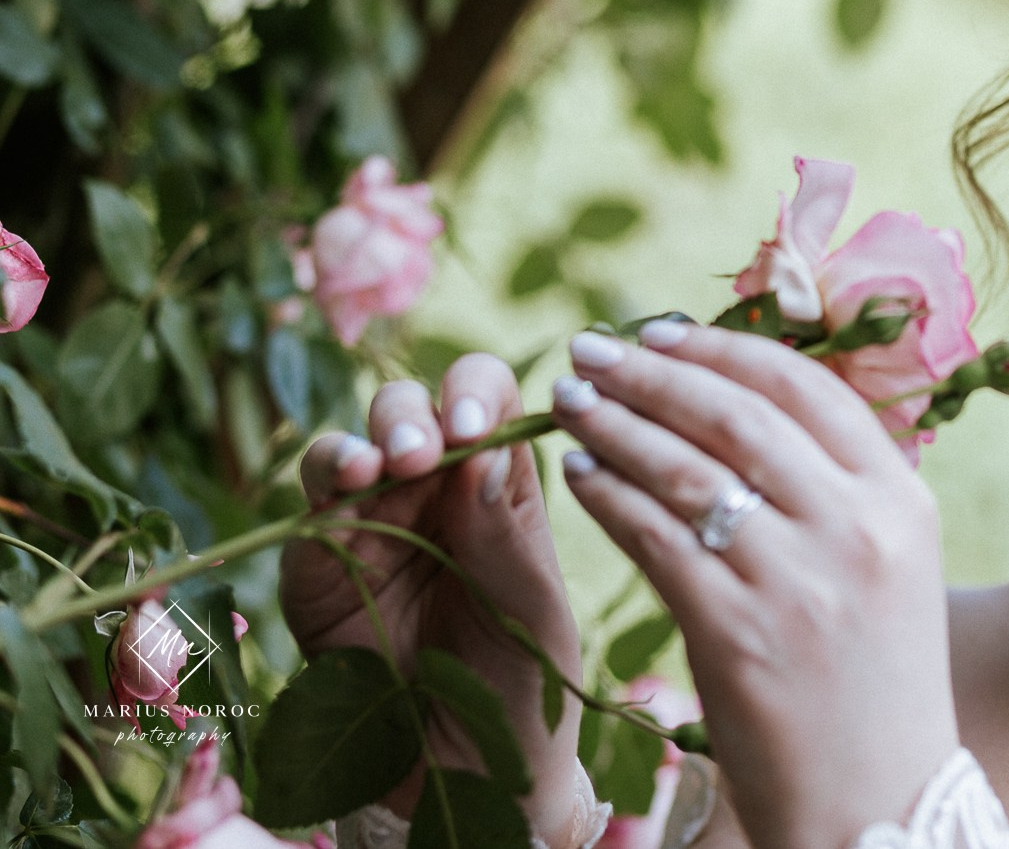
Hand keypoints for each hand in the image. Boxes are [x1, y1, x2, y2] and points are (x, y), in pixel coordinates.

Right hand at [279, 355, 586, 846]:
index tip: (475, 427)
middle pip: (416, 408)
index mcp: (501, 489)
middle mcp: (434, 493)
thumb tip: (480, 451)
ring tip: (389, 463)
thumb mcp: (532, 610)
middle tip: (427, 449)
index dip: (478, 396)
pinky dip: (327, 480)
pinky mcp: (319, 566)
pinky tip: (350, 485)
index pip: (491, 405)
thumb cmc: (522, 688)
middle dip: (418, 412)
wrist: (466, 776)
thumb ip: (504, 536)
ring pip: (358, 443)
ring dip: (370, 438)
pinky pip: (312, 506)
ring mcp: (373, 524)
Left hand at [551, 322, 958, 848]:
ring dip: (615, 420)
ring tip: (569, 398)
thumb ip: (840, 491)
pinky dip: (608, 494)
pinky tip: (578, 474)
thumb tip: (751, 405)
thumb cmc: (877, 687)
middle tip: (591, 347)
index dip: (723, 349)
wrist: (879, 808)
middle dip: (651, 370)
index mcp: (902, 500)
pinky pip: (654, 538)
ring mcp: (798, 579)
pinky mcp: (737, 633)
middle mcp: (856, 526)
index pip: (805, 387)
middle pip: (736, 413)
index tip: (663, 332)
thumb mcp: (892, 570)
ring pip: (685, 467)